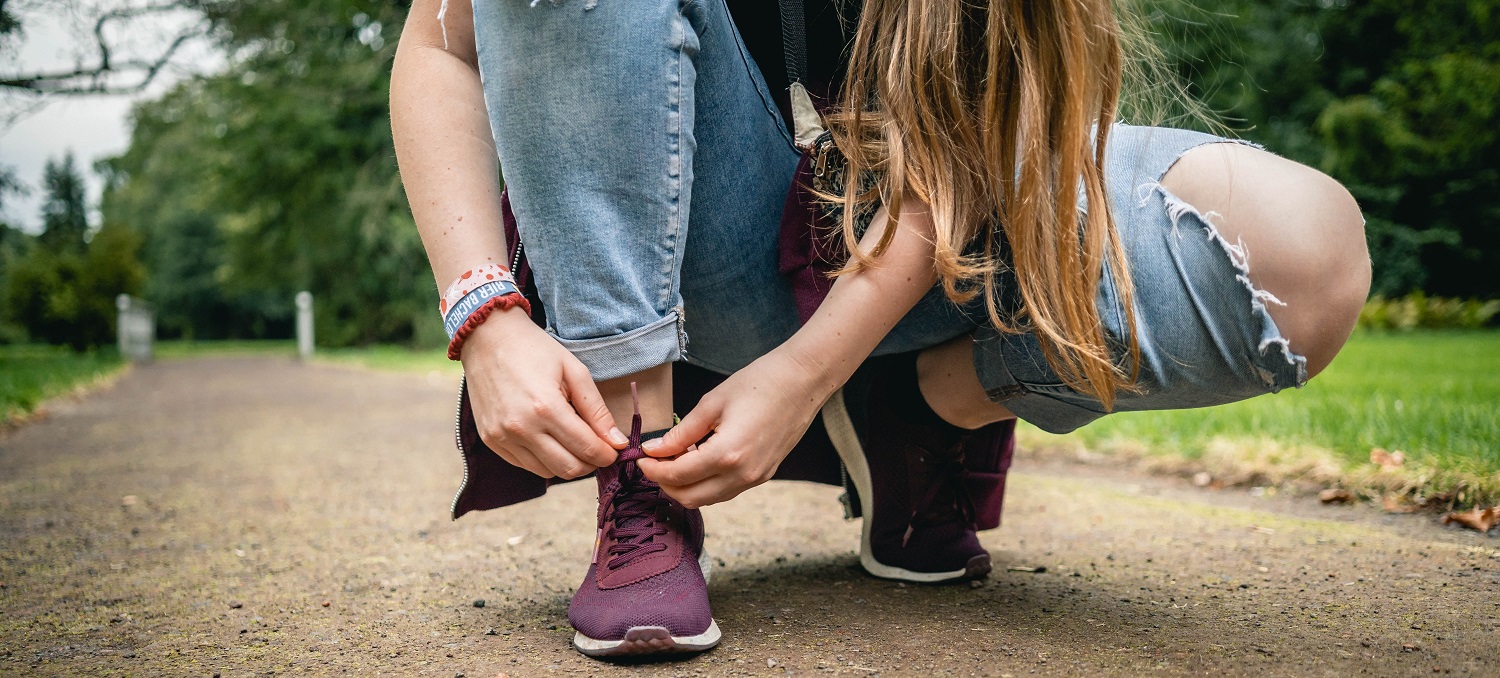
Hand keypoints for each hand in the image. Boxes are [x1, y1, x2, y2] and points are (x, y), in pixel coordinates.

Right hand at [461, 309, 626, 478]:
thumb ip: (597, 410)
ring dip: (566, 463)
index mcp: (545, 408)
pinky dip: (543, 459)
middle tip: (597, 449)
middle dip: (590, 463)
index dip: (607, 455)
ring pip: (546, 472)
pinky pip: (524, 465)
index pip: (586, 449)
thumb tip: (617, 442)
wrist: (488, 338)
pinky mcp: (490, 440)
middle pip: (568, 469)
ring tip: (572, 441)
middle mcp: (521, 428)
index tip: (615, 450)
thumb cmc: (535, 349)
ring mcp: (502, 437)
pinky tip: (549, 439)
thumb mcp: (574, 371)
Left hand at [637, 348, 834, 507]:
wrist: (802, 381)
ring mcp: (755, 479)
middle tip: (654, 462)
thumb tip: (654, 450)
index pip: (677, 476)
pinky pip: (726, 491)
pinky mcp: (764, 476)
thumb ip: (680, 433)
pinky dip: (706, 482)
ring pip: (708, 499)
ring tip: (675, 459)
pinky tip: (699, 458)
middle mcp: (742, 475)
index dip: (652, 470)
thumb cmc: (758, 383)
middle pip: (689, 497)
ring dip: (686, 486)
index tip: (640, 458)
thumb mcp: (711, 404)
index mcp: (727, 455)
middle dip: (665, 484)